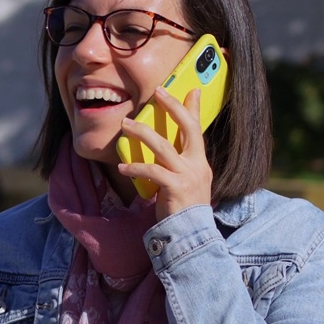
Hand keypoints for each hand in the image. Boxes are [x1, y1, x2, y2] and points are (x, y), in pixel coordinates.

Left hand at [116, 87, 212, 220]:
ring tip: (126, 125)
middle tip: (158, 92)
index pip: (197, 129)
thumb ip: (178, 165)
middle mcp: (198, 165)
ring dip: (142, 133)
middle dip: (172, 107)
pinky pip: (152, 171)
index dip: (193, 108)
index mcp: (200, 162)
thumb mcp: (186, 181)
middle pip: (188, 127)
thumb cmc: (184, 207)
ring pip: (164, 146)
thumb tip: (163, 150)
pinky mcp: (176, 188)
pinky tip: (123, 168)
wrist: (192, 234)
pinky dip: (135, 168)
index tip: (190, 89)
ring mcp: (188, 175)